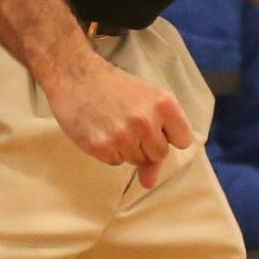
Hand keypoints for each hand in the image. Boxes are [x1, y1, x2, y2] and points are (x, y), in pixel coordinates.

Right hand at [43, 54, 193, 188]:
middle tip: (130, 122)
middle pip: (160, 154)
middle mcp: (147, 121)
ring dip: (127, 148)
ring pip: (137, 160)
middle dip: (147, 144)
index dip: (169, 135)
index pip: (183, 140)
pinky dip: (109, 151)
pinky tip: (101, 130)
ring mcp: (124, 136)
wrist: (76, 75)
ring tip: (114, 123)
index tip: (157, 126)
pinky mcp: (102, 147)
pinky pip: (115, 162)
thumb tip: (149, 182)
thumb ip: (157, 138)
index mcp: (164, 103)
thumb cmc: (114, 86)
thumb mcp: (143, 100)